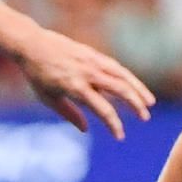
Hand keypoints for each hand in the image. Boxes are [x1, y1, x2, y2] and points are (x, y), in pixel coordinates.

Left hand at [14, 26, 154, 139]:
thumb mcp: (49, 99)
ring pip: (122, 75)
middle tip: (145, 118)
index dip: (114, 124)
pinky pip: (115, 67)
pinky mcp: (93, 54)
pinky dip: (128, 77)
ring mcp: (92, 61)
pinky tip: (134, 87)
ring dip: (138, 89)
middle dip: (135, 104)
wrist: (32, 45)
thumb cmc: (37, 75)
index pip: (102, 109)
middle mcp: (87, 73)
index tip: (120, 136)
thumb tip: (86, 130)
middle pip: (119, 89)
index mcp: (75, 87)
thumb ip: (69, 114)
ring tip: (150, 102)